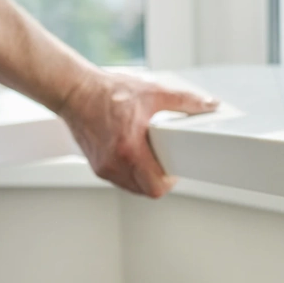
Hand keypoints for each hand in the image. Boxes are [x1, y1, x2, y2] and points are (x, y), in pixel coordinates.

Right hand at [58, 71, 217, 197]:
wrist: (74, 91)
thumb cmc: (107, 92)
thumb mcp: (152, 93)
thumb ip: (185, 101)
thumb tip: (209, 105)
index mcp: (129, 149)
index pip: (156, 187)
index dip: (170, 181)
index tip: (174, 167)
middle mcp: (114, 164)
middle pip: (146, 190)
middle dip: (159, 179)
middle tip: (165, 161)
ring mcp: (103, 168)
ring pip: (133, 187)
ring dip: (145, 177)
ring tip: (149, 155)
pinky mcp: (97, 166)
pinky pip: (121, 180)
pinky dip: (131, 172)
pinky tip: (134, 154)